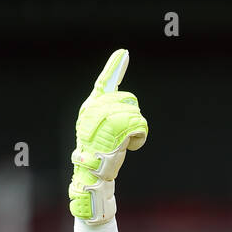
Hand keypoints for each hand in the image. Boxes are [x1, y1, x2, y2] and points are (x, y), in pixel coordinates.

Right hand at [68, 48, 148, 221]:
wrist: (91, 178)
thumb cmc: (99, 158)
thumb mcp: (103, 134)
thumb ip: (112, 116)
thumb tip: (127, 109)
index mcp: (90, 108)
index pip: (104, 83)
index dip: (115, 68)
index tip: (124, 53)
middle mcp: (94, 109)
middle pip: (129, 100)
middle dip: (132, 117)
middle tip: (123, 137)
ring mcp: (103, 117)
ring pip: (135, 113)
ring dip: (136, 130)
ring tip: (124, 144)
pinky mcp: (114, 127)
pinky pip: (139, 124)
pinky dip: (140, 137)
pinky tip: (131, 147)